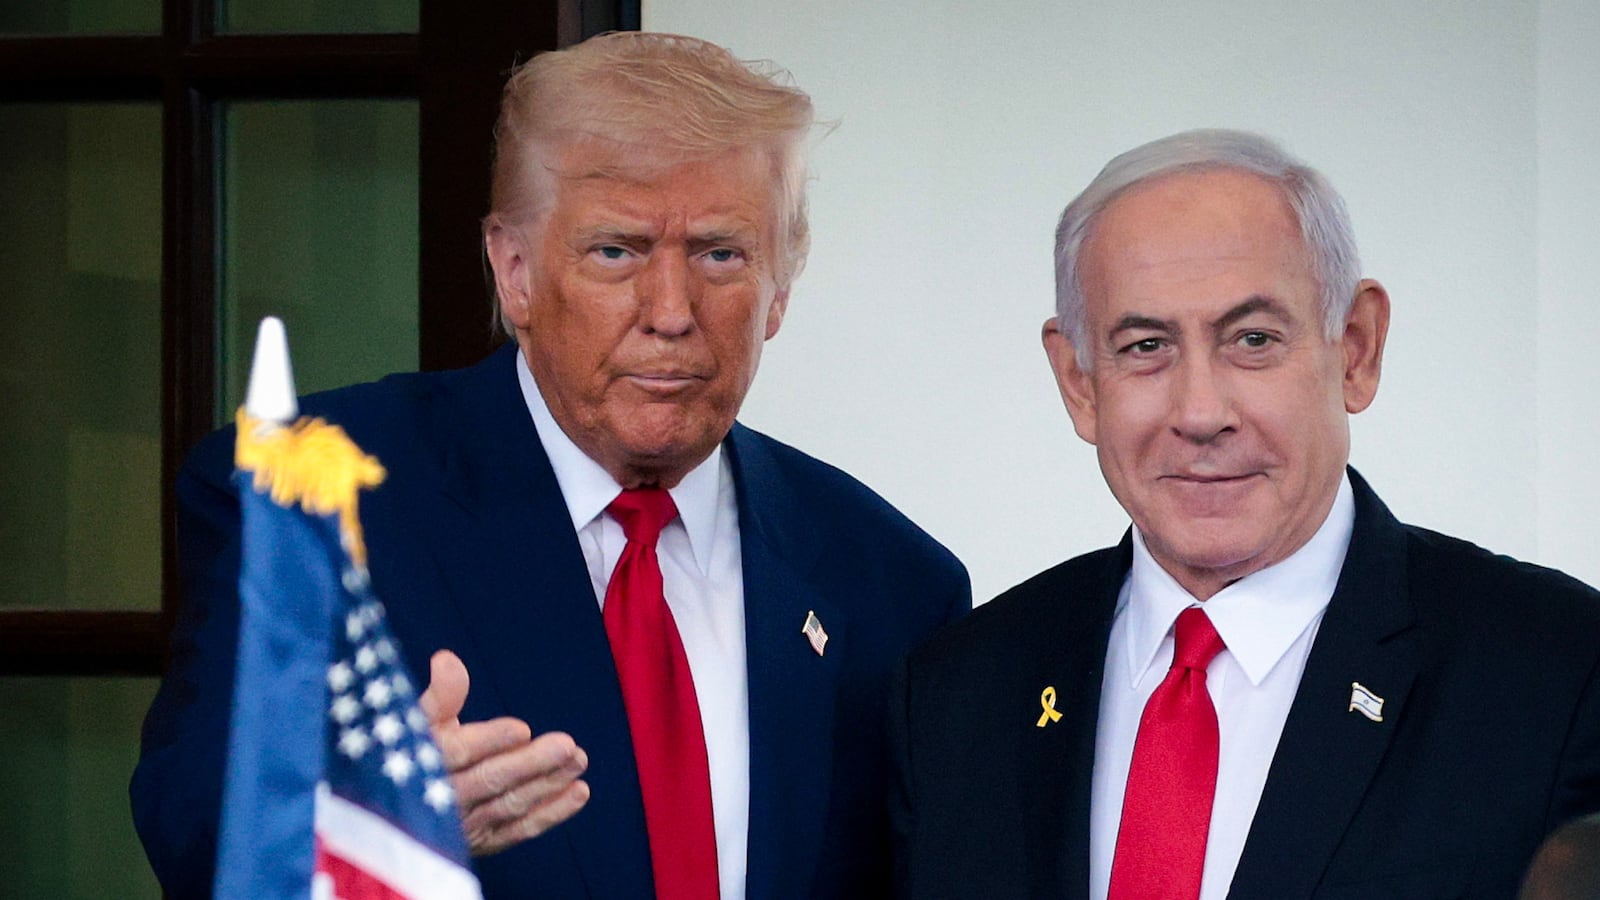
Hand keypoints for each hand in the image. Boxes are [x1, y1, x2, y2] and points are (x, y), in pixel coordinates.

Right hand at [418, 649, 590, 855]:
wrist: (395, 803)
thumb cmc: (409, 747)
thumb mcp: (417, 718)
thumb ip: (440, 694)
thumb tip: (449, 659)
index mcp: (421, 764)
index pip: (455, 754)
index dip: (489, 741)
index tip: (521, 728)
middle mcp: (440, 800)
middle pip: (488, 781)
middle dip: (529, 764)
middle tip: (566, 745)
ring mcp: (463, 826)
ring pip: (508, 804)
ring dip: (547, 783)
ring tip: (579, 759)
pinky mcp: (482, 842)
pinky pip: (520, 829)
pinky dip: (551, 812)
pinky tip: (579, 792)